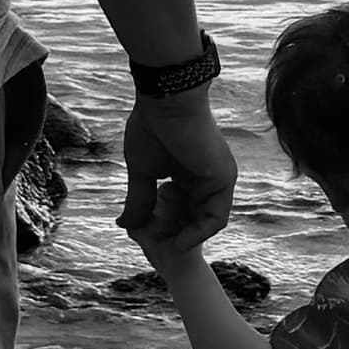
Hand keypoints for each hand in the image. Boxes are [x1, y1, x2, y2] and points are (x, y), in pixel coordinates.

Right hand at [121, 84, 235, 248]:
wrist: (165, 100)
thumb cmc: (152, 127)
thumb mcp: (142, 172)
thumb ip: (139, 200)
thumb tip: (124, 226)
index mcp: (191, 173)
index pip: (181, 209)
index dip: (163, 226)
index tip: (144, 235)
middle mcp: (208, 178)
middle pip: (194, 218)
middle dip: (173, 236)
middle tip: (152, 248)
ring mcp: (219, 179)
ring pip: (206, 222)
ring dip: (185, 238)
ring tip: (162, 247)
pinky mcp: (223, 180)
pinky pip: (216, 218)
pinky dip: (197, 233)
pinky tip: (178, 240)